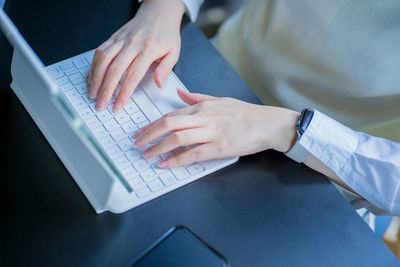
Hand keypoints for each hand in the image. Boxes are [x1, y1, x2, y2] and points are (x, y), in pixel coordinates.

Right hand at [88, 0, 185, 111]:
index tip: (118, 105)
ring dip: (96, 78)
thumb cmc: (166, 33)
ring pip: (103, 59)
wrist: (159, 12)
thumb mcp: (174, 52)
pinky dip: (94, 65)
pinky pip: (100, 50)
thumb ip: (166, 69)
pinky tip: (92, 77)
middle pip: (115, 69)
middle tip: (101, 105)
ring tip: (93, 93)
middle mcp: (132, 44)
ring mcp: (121, 39)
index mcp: (148, 50)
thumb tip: (158, 84)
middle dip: (106, 90)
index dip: (124, 93)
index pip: (133, 75)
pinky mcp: (114, 36)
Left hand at [134, 90, 299, 167]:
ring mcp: (212, 133)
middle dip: (149, 134)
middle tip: (137, 143)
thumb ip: (197, 98)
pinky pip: (193, 155)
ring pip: (178, 138)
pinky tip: (165, 164)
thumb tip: (179, 95)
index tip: (140, 132)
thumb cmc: (245, 113)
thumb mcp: (220, 100)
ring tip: (147, 154)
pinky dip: (177, 160)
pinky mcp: (220, 148)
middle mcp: (204, 118)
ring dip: (158, 148)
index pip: (171, 114)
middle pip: (169, 124)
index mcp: (203, 107)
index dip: (152, 124)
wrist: (268, 124)